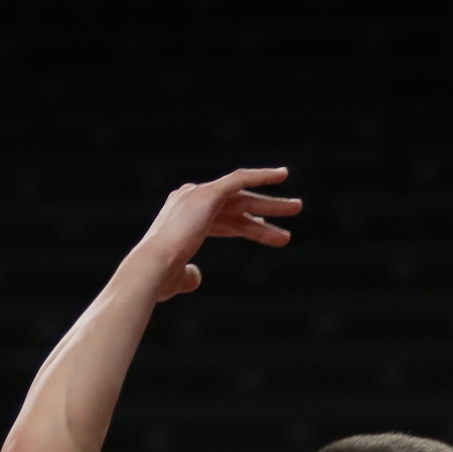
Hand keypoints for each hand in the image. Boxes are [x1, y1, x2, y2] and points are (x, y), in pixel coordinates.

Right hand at [125, 167, 301, 300]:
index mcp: (179, 218)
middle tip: (290, 212)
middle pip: (234, 206)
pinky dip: (261, 175)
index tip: (262, 230)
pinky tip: (282, 175)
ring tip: (297, 207)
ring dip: (271, 203)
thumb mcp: (176, 276)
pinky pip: (239, 178)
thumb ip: (188, 274)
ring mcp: (197, 194)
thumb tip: (197, 276)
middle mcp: (187, 200)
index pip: (218, 217)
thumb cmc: (160, 276)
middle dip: (262, 210)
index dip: (242, 224)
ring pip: (242, 197)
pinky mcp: (208, 192)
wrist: (154, 264)